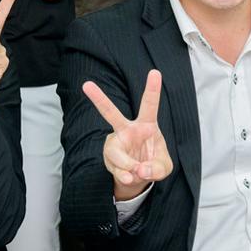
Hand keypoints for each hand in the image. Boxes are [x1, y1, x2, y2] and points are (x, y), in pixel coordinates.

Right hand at [82, 68, 172, 199]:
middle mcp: (127, 130)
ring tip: (135, 173)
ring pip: (115, 152)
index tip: (155, 72)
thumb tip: (140, 170)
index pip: (149, 105)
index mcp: (146, 124)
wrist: (137, 177)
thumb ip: (157, 168)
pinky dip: (125, 176)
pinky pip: (115, 167)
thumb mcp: (164, 167)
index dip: (152, 88)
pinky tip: (130, 178)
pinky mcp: (108, 157)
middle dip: (98, 99)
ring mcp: (115, 143)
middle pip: (110, 113)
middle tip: (86, 85)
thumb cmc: (153, 164)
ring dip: (127, 165)